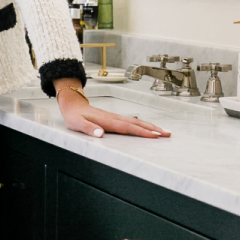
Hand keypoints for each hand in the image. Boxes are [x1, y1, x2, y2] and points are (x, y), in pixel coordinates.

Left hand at [55, 83, 169, 139]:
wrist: (73, 104)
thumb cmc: (74, 115)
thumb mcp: (77, 123)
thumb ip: (89, 128)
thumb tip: (100, 134)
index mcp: (107, 121)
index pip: (128, 127)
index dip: (142, 132)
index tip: (154, 135)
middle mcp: (114, 118)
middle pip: (137, 124)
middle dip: (153, 129)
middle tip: (167, 134)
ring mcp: (116, 118)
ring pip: (137, 122)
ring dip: (151, 127)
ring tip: (164, 132)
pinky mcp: (115, 119)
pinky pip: (132, 122)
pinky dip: (143, 125)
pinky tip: (149, 128)